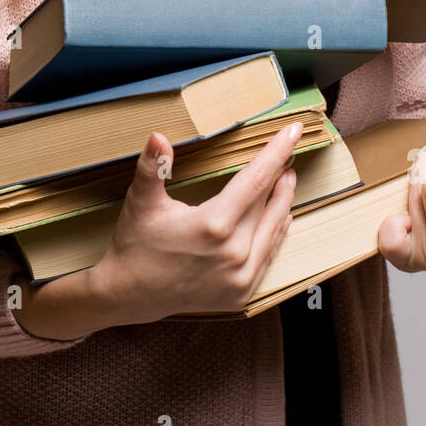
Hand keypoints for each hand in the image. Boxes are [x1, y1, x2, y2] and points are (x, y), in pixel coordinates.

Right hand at [89, 119, 303, 322]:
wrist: (131, 295)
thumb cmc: (136, 243)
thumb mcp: (141, 202)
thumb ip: (152, 167)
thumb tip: (158, 137)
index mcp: (213, 225)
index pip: (256, 179)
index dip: (277, 152)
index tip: (294, 130)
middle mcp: (234, 253)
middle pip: (268, 203)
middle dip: (280, 174)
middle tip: (288, 153)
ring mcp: (240, 277)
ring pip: (274, 229)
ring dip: (283, 202)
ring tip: (287, 179)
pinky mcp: (242, 293)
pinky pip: (268, 256)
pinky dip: (276, 233)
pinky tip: (280, 217)